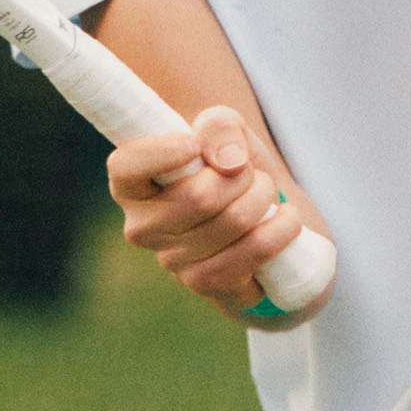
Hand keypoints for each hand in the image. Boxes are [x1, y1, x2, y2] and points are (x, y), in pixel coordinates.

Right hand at [107, 104, 306, 318]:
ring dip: (264, 196)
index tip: (193, 143)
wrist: (259, 217)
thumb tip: (229, 162)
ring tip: (266, 191)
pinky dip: (281, 228)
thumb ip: (219, 127)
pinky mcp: (208, 284)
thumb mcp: (226, 131)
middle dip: (242, 175)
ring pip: (232, 221)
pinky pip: (253, 251)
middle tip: (249, 171)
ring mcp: (172, 261)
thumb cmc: (230, 166)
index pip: (124, 167)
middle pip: (199, 197)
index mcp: (132, 185)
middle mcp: (142, 227)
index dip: (160, 154)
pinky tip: (286, 218)